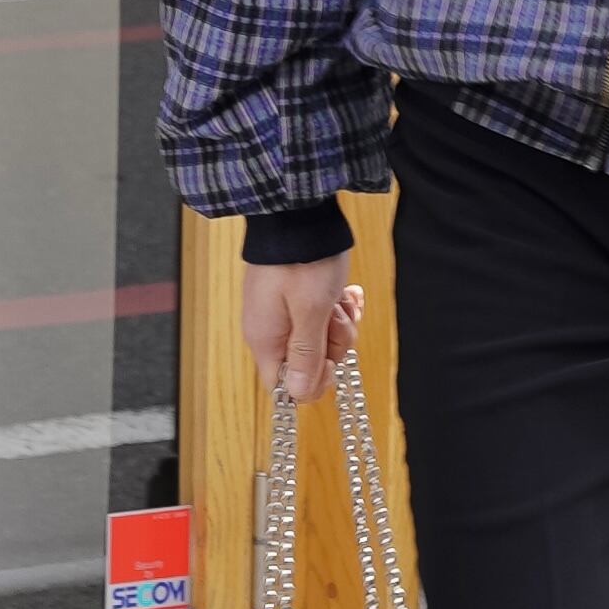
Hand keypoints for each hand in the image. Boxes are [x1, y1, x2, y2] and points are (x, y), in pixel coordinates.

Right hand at [242, 262, 363, 401]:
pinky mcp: (294, 298)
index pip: (282, 388)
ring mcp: (281, 313)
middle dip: (332, 345)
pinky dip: (336, 307)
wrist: (298, 212)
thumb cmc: (304, 259)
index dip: (311, 382)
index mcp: (265, 339)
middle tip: (334, 316)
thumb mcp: (312, 312)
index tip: (329, 360)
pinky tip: (343, 292)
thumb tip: (297, 395)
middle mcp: (269, 330)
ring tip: (337, 297)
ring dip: (338, 322)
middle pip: (307, 363)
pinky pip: (321, 318)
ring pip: (320, 339)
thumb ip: (305, 356)